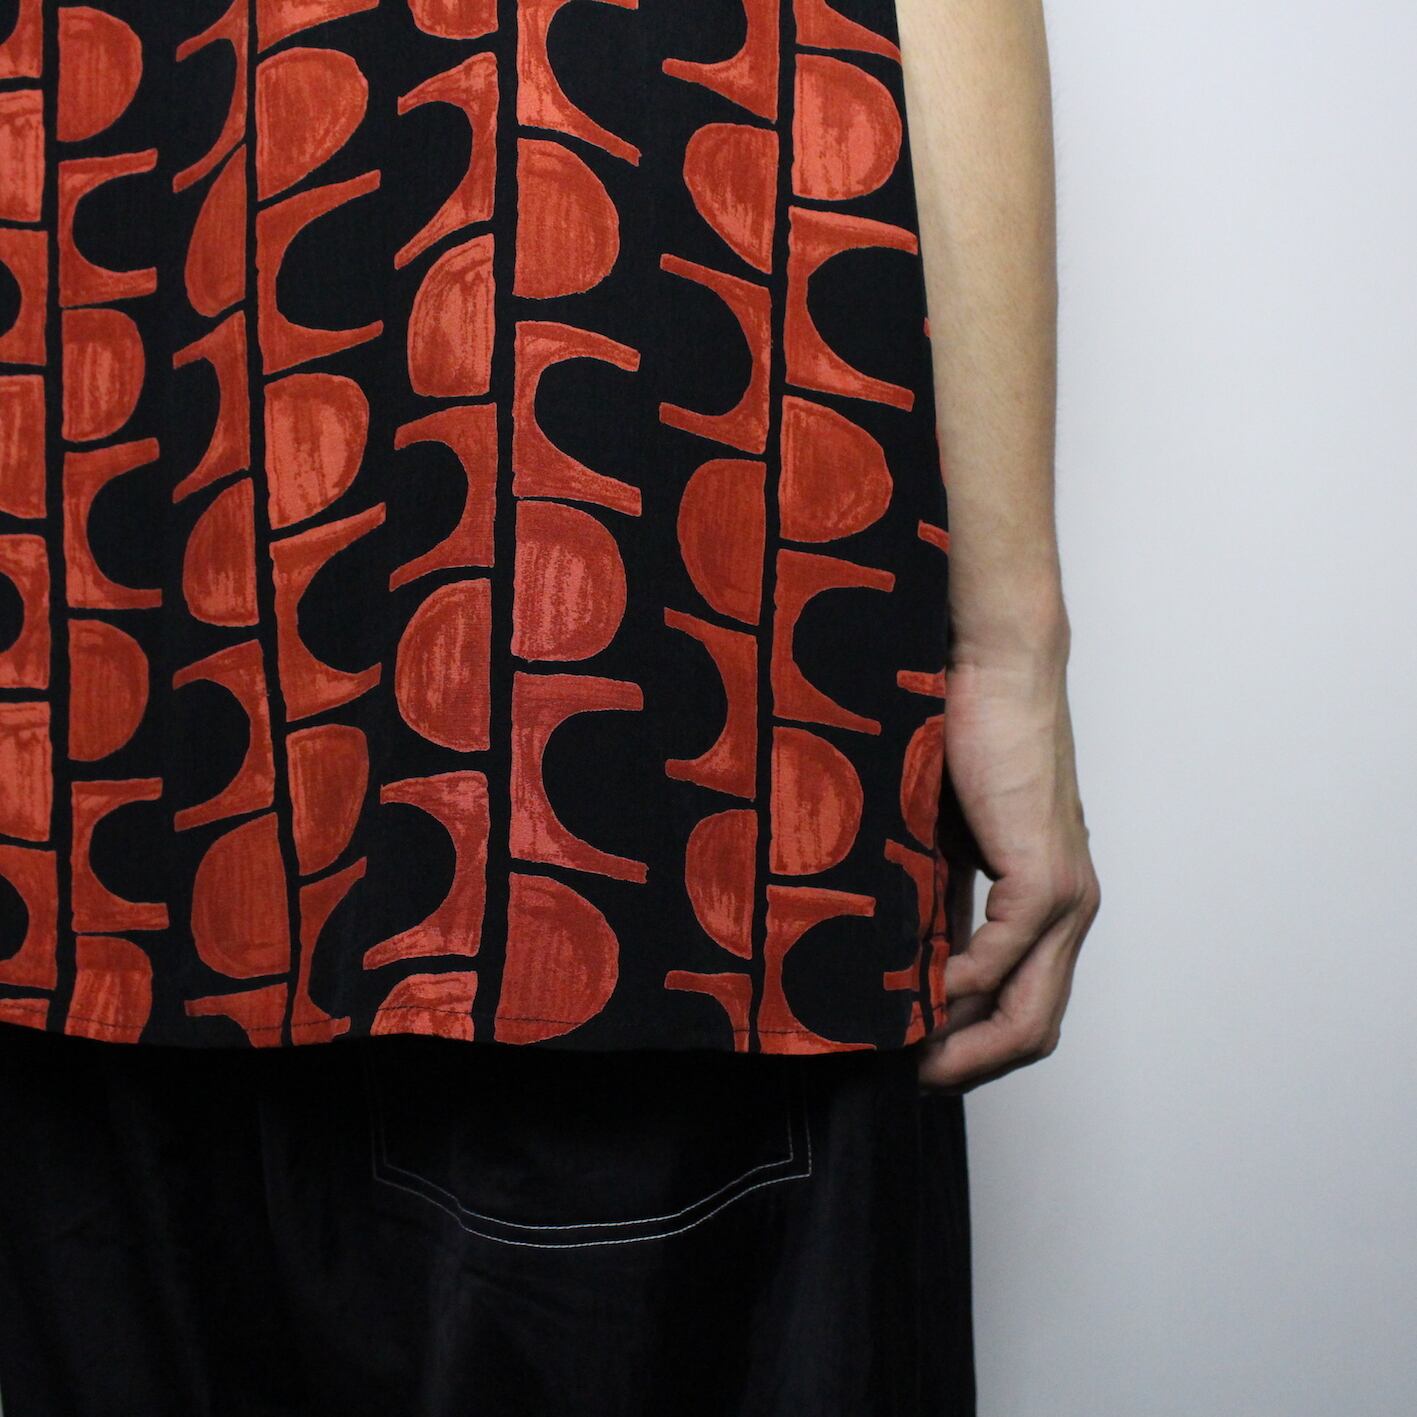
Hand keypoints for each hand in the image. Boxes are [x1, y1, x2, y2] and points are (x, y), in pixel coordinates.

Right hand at [916, 633, 1099, 1094]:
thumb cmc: (966, 740)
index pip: (1024, 1005)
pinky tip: (917, 986)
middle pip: (1036, 1028)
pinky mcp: (1044, 873)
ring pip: (1030, 1009)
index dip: (974, 1047)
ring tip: (910, 1053)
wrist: (995, 670)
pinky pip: (1004, 958)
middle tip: (913, 1077)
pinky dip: (959, 984)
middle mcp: (1068, 910)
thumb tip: (897, 959)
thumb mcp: (942, 842)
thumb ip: (935, 900)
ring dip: (968, 1043)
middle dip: (974, 1067)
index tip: (914, 1058)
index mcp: (1047, 904)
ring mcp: (1064, 896)